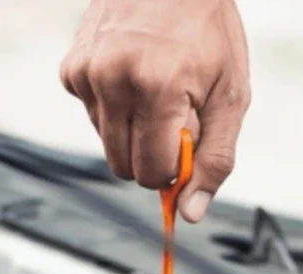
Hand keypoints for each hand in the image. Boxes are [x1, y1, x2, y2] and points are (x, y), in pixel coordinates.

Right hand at [60, 0, 250, 222]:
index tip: (189, 148)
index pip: (153, 170)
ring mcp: (87, 73)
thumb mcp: (230, 95)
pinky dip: (115, 108)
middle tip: (177, 119)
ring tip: (157, 91)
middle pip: (123, 166)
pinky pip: (93, 116)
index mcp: (157, 87)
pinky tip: (133, 77)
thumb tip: (191, 213)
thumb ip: (214, 158)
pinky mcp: (71, 69)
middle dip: (152, 156)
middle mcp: (113, 79)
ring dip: (134, 131)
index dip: (175, 170)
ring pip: (107, 143)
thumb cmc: (207, 31)